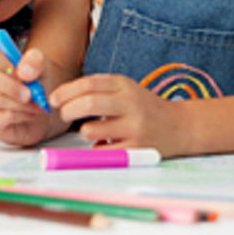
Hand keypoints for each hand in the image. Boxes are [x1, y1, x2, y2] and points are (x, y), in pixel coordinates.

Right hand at [0, 44, 55, 146]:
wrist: (41, 111)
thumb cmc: (35, 85)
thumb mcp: (42, 67)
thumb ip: (35, 60)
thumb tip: (24, 71)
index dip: (10, 64)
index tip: (26, 73)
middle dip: (12, 85)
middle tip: (30, 93)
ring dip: (22, 104)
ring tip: (35, 105)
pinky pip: (2, 117)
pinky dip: (22, 116)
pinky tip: (27, 114)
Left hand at [50, 73, 181, 154]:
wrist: (180, 126)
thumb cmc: (143, 107)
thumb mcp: (124, 89)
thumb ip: (97, 89)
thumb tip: (60, 98)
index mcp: (123, 85)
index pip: (87, 84)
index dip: (65, 92)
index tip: (53, 99)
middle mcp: (130, 103)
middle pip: (88, 103)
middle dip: (67, 109)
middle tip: (63, 114)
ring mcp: (134, 126)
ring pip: (91, 129)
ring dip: (82, 130)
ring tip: (89, 129)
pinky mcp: (137, 148)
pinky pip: (104, 150)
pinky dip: (96, 147)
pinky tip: (102, 143)